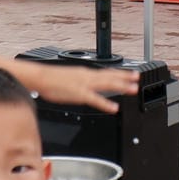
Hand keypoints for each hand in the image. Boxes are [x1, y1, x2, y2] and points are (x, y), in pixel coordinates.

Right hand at [14, 62, 140, 113]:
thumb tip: (85, 85)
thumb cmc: (51, 79)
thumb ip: (80, 81)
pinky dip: (106, 103)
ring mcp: (84, 84)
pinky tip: (114, 107)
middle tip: (138, 78)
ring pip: (107, 85)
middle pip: (110, 76)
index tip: (131, 73)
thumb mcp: (70, 77)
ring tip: (133, 89)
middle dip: (125, 77)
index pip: (106, 72)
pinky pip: (95, 99)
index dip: (120, 73)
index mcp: (85, 72)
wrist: (41, 77)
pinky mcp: (78, 93)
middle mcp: (87, 76)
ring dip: (121, 87)